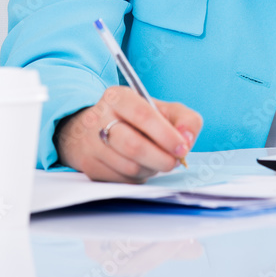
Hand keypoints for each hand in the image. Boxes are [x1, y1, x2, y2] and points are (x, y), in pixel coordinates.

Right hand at [55, 85, 202, 181]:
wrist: (98, 128)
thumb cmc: (137, 119)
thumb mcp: (163, 110)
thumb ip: (185, 119)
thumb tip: (187, 140)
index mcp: (118, 97)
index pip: (143, 115)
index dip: (166, 135)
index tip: (182, 148)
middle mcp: (99, 117)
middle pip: (133, 145)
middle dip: (160, 158)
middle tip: (174, 162)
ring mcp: (90, 143)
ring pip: (128, 166)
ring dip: (150, 169)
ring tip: (156, 161)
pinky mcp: (88, 165)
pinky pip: (120, 179)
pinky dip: (137, 177)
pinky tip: (140, 166)